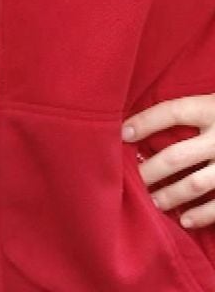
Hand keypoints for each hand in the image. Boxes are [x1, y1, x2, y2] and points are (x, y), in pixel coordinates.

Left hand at [123, 95, 214, 227]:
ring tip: (154, 200)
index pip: (171, 112)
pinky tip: (185, 219)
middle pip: (177, 154)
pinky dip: (202, 215)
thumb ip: (195, 112)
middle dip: (151, 169)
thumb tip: (147, 126)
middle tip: (134, 178)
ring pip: (197, 184)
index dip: (144, 122)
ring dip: (171, 194)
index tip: (121, 133)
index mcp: (213, 108)